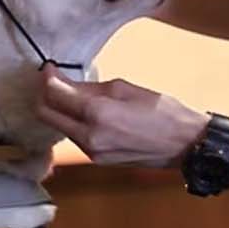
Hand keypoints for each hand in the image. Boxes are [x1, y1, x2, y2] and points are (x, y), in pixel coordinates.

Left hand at [36, 65, 208, 167]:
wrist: (185, 145)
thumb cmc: (163, 111)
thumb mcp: (126, 89)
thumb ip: (92, 88)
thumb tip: (67, 84)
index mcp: (97, 114)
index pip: (54, 94)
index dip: (47, 77)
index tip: (50, 67)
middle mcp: (88, 137)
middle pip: (45, 114)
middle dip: (43, 94)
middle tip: (52, 79)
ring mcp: (90, 153)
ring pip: (59, 126)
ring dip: (58, 109)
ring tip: (70, 93)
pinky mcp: (96, 161)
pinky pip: (74, 137)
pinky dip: (72, 121)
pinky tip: (83, 112)